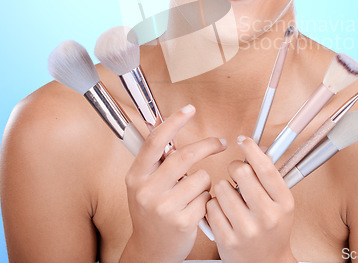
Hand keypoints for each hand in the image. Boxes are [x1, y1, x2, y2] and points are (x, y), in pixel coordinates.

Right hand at [120, 105, 226, 262]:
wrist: (150, 250)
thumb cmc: (151, 211)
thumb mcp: (143, 183)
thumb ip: (154, 158)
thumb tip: (163, 123)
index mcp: (136, 176)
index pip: (155, 141)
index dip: (174, 121)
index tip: (189, 109)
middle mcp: (147, 190)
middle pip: (185, 155)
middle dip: (208, 146)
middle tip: (220, 143)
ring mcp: (164, 207)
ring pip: (201, 177)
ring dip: (205, 180)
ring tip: (194, 191)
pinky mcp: (183, 222)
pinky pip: (207, 197)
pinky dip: (207, 198)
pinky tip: (196, 207)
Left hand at [206, 136, 296, 262]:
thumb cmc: (273, 229)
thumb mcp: (281, 203)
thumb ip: (270, 177)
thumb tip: (256, 147)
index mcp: (284, 203)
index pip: (265, 167)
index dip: (251, 149)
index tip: (243, 140)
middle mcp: (267, 216)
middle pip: (241, 172)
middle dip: (234, 167)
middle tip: (236, 173)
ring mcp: (246, 229)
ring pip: (222, 187)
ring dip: (223, 188)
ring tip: (231, 198)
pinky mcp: (227, 240)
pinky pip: (211, 206)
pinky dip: (214, 205)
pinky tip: (223, 212)